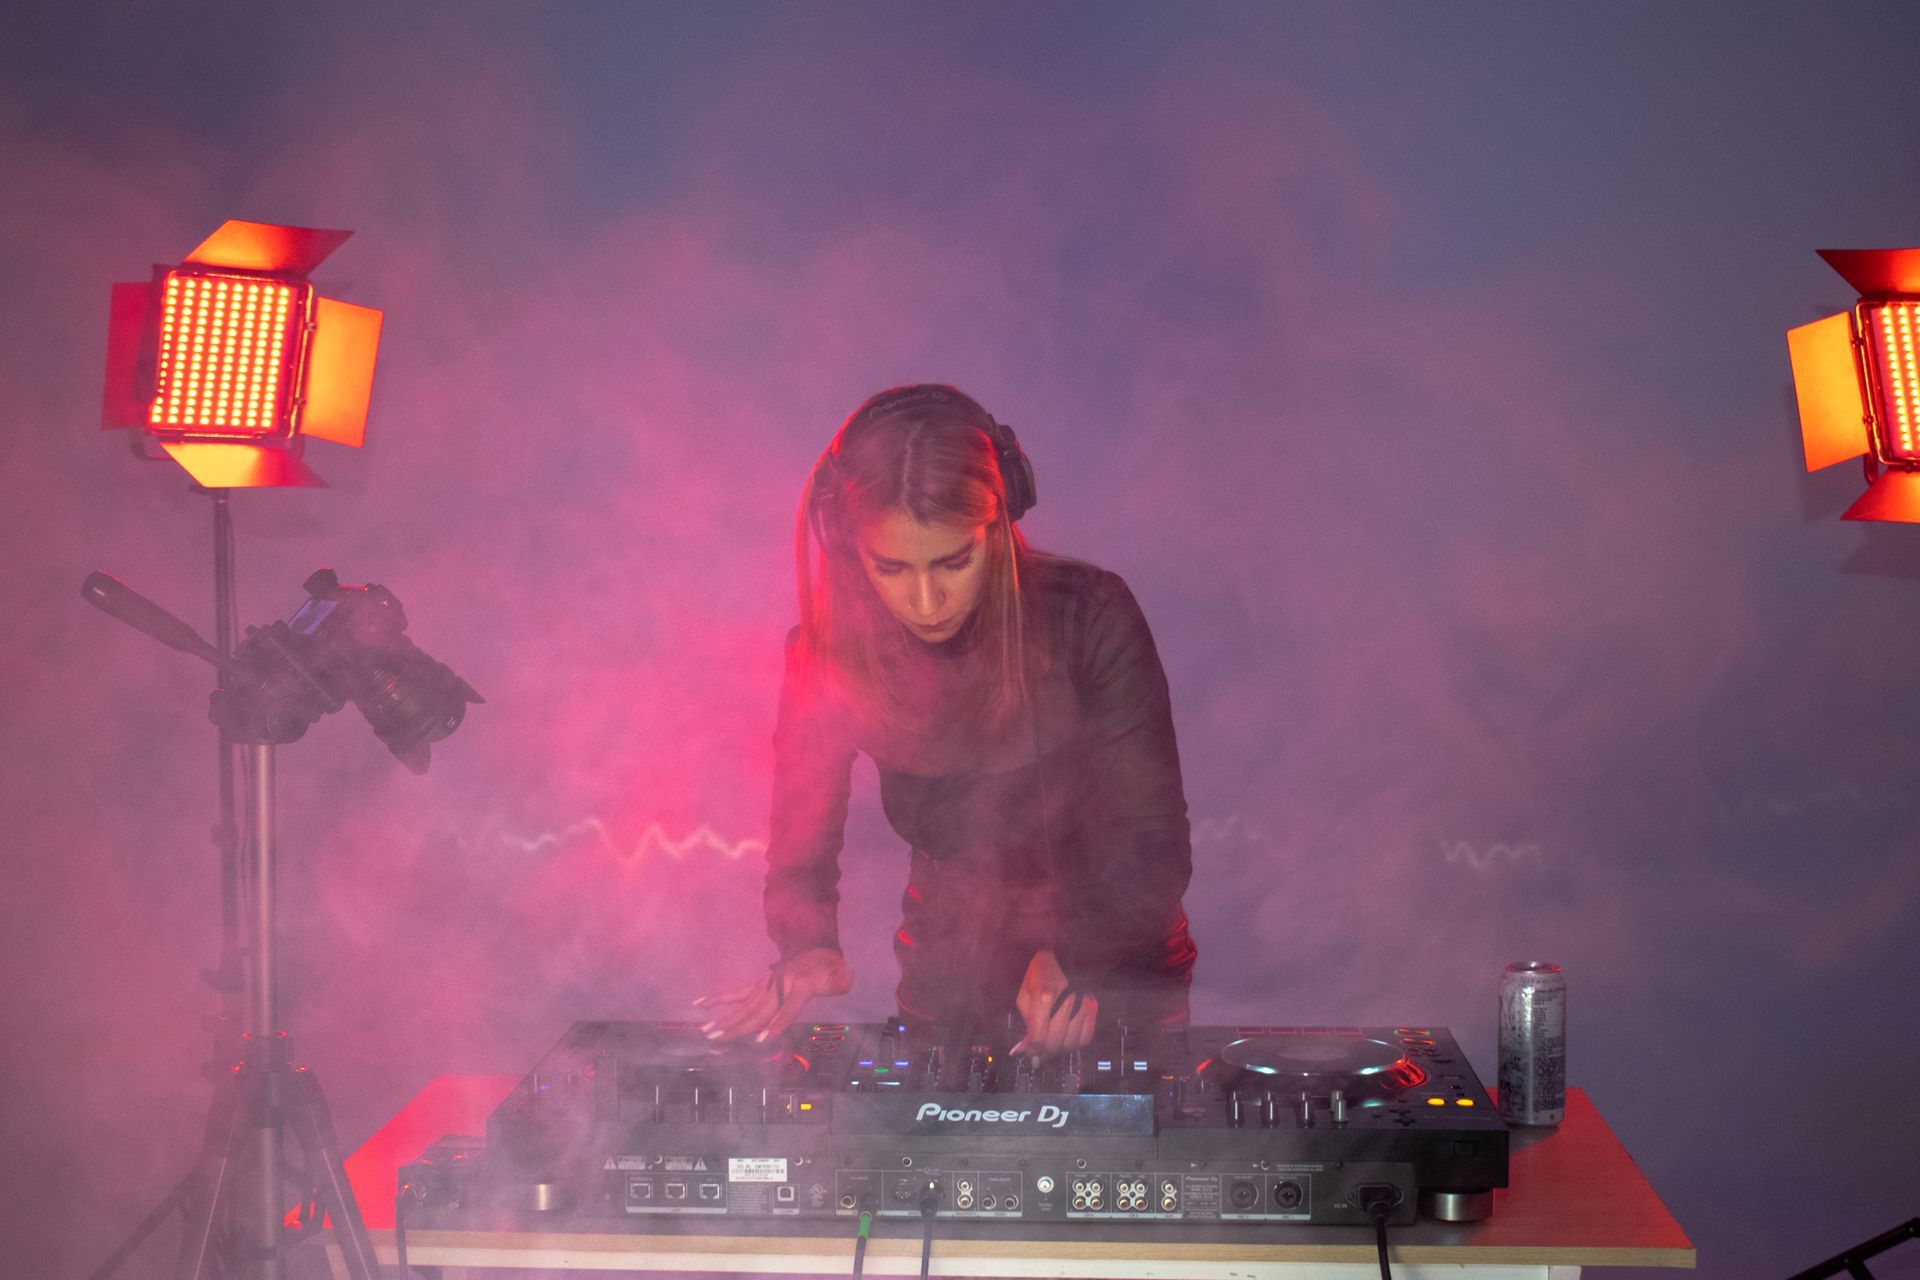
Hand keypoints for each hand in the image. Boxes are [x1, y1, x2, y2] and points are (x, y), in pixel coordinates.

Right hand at [694, 947, 851, 1042]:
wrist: (814, 946)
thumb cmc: (828, 967)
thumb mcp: (840, 974)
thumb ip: (842, 980)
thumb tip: (846, 977)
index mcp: (800, 985)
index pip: (788, 1007)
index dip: (777, 1023)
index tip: (761, 1039)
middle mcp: (779, 985)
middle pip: (757, 1010)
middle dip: (738, 1027)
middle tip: (718, 1039)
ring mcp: (766, 985)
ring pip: (743, 1005)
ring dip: (724, 1019)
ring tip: (707, 1031)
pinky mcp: (759, 985)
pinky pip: (737, 993)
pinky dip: (718, 998)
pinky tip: (701, 1004)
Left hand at [1011, 949, 1096, 1054]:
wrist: (1062, 957)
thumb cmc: (1040, 974)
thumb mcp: (1024, 996)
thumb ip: (1026, 1024)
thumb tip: (1022, 1049)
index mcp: (1044, 998)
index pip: (1039, 1038)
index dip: (1031, 1050)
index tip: (1027, 1051)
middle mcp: (1064, 1003)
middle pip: (1054, 1044)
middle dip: (1043, 1052)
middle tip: (1037, 1051)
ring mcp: (1080, 1006)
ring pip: (1069, 1045)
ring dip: (1058, 1049)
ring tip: (1050, 1043)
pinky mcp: (1090, 1008)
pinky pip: (1085, 1038)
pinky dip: (1075, 1044)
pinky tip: (1066, 1037)